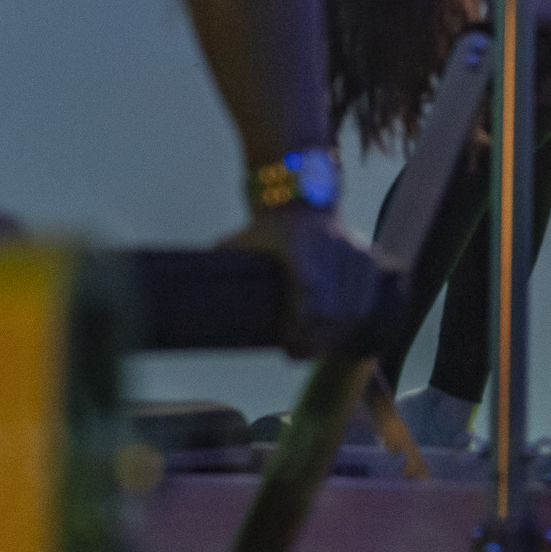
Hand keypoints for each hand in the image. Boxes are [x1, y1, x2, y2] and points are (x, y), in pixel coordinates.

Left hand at [230, 205, 387, 358]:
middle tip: (298, 354)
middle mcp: (332, 254)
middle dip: (317, 342)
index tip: (288, 349)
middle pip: (332, 315)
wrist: (303, 198)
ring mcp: (354, 256)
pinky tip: (340, 332)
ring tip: (317, 346)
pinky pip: (367, 300)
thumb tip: (181, 299)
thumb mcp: (241, 244)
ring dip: (336, 336)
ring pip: (354, 312)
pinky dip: (355, 320)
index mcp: (300, 253)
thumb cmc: (266, 229)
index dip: (300, 333)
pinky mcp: (369, 259)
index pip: (309, 304)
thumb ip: (218, 267)